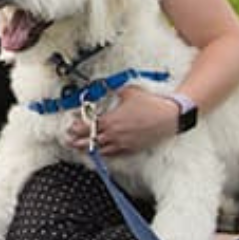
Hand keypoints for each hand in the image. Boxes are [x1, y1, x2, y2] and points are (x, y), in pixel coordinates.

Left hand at [66, 87, 180, 155]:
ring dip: (90, 149)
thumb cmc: (150, 103)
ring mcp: (124, 143)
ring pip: (102, 149)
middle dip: (78, 141)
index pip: (89, 127)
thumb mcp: (128, 92)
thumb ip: (114, 90)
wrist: (169, 116)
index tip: (70, 128)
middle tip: (69, 142)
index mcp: (111, 120)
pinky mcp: (133, 148)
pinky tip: (101, 153)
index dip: (77, 128)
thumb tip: (107, 86)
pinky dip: (106, 153)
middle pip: (92, 140)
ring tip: (80, 149)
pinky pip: (115, 153)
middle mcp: (115, 134)